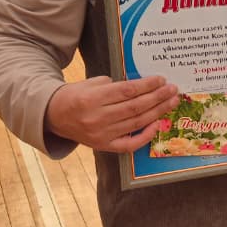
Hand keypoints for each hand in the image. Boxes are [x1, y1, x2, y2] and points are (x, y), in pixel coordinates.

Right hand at [45, 75, 179, 153]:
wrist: (53, 116)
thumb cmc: (76, 96)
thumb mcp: (91, 84)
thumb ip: (114, 85)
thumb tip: (142, 86)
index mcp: (92, 99)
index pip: (127, 91)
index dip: (147, 85)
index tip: (162, 80)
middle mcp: (97, 118)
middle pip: (135, 107)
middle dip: (158, 97)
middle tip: (173, 89)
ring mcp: (101, 135)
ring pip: (136, 122)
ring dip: (158, 112)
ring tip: (171, 102)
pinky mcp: (103, 146)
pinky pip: (129, 144)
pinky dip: (146, 135)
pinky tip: (157, 124)